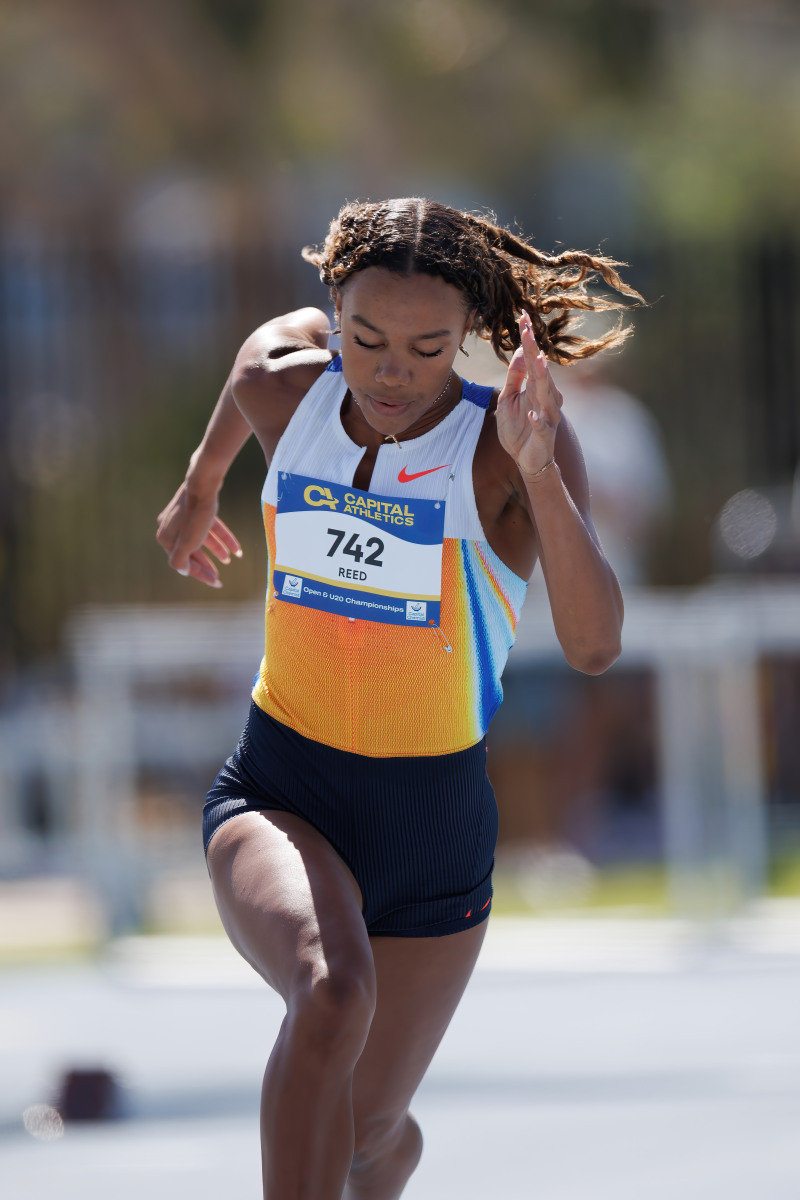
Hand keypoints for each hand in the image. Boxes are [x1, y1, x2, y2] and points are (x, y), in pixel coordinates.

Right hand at [156, 482, 241, 587]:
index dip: (200, 574)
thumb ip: (180, 560)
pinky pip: (210, 526)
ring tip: (228, 559)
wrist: (204, 483)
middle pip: (191, 550)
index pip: (182, 561)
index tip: (215, 582)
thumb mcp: (188, 542)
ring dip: (216, 550)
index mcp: (165, 537)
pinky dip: (223, 537)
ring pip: (202, 538)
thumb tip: (183, 571)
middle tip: (219, 575)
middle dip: (207, 564)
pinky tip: (236, 548)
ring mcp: (184, 516)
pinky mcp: (198, 507)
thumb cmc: (196, 514)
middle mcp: (171, 526)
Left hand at [496, 311, 562, 478]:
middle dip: (534, 349)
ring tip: (538, 360)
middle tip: (528, 327)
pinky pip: (541, 427)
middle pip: (539, 370)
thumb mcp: (510, 399)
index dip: (527, 339)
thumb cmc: (519, 429)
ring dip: (542, 378)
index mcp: (536, 387)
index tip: (522, 317)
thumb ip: (515, 377)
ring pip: (545, 394)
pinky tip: (533, 415)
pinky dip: (538, 421)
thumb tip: (521, 351)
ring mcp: (547, 416)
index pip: (531, 359)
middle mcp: (545, 398)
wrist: (527, 460)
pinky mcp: (544, 435)